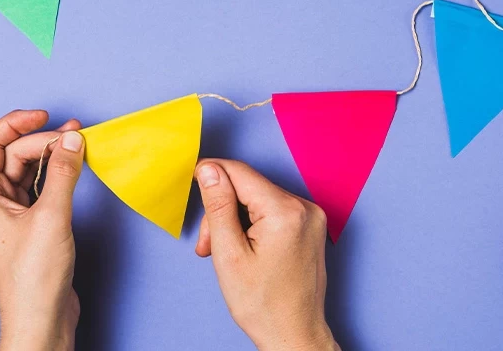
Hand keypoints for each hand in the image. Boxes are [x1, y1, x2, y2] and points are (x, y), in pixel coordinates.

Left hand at [0, 110, 84, 350]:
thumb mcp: (51, 217)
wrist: (41, 318)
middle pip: (13, 154)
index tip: (45, 116)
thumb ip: (63, 173)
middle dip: (42, 140)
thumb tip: (73, 138)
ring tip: (78, 144)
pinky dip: (57, 174)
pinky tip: (74, 168)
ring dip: (51, 155)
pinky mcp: (31, 224)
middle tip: (74, 136)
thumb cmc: (33, 277)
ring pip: (28, 169)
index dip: (16, 123)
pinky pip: (41, 186)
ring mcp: (12, 213)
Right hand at [194, 160, 338, 350]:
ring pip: (257, 199)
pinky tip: (244, 248)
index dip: (211, 175)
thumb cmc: (263, 304)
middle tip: (208, 245)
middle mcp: (304, 207)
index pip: (239, 172)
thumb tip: (209, 169)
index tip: (192, 184)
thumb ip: (218, 206)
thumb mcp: (229, 253)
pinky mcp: (310, 225)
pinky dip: (252, 224)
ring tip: (224, 252)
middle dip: (221, 210)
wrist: (294, 335)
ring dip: (235, 219)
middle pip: (247, 187)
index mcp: (285, 211)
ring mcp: (311, 216)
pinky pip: (272, 210)